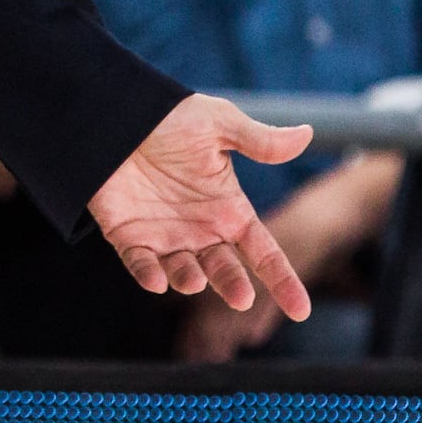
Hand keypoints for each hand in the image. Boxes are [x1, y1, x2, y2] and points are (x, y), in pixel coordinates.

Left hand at [84, 92, 315, 316]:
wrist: (115, 112)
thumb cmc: (170, 115)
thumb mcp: (218, 124)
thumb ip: (259, 141)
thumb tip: (306, 135)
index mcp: (228, 210)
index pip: (263, 252)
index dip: (282, 280)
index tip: (302, 310)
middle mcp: (201, 231)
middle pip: (225, 270)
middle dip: (233, 285)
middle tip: (241, 297)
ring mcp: (165, 237)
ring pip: (183, 272)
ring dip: (189, 280)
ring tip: (195, 281)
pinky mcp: (128, 236)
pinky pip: (140, 264)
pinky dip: (148, 275)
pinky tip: (156, 281)